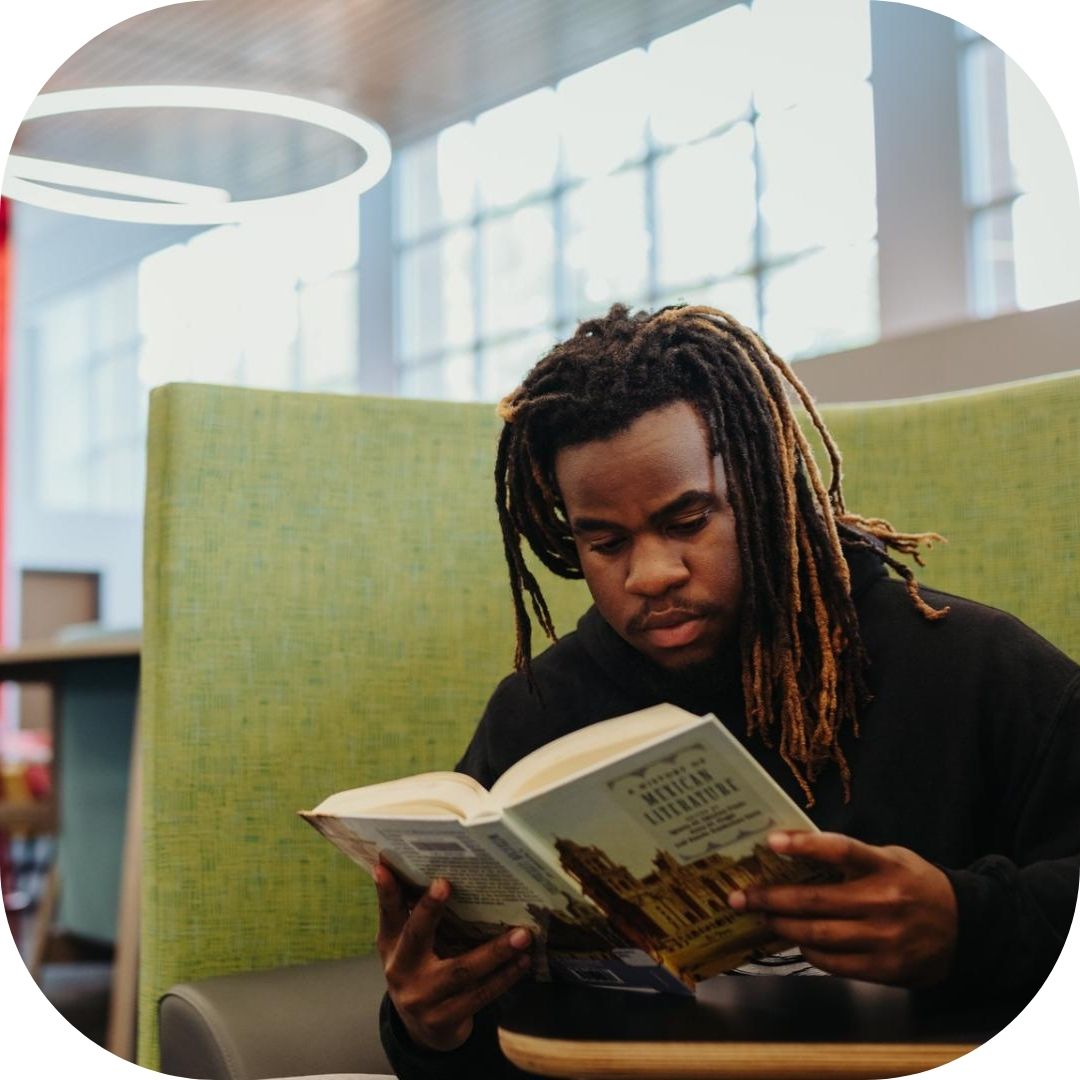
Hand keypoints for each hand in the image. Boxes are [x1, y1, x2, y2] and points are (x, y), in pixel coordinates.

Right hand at [374, 863, 532, 1051]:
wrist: (421, 1032)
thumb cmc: (419, 971)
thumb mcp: (406, 946)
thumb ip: (410, 913)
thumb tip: (425, 867)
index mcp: (390, 946)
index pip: (388, 913)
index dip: (386, 891)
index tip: (384, 867)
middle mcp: (401, 970)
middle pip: (416, 935)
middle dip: (430, 909)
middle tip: (444, 884)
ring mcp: (422, 998)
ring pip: (461, 970)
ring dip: (496, 951)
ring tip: (522, 934)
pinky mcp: (444, 1019)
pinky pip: (479, 995)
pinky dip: (504, 977)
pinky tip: (522, 961)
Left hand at [727, 830, 957, 987]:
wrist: (966, 929)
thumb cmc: (916, 884)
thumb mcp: (891, 857)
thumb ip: (850, 856)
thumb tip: (793, 848)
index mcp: (886, 866)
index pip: (840, 850)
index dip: (804, 845)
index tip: (771, 841)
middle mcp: (885, 902)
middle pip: (816, 900)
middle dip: (771, 898)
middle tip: (740, 895)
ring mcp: (885, 939)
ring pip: (818, 934)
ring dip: (782, 926)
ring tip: (760, 918)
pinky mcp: (884, 969)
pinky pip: (833, 962)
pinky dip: (808, 950)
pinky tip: (794, 940)